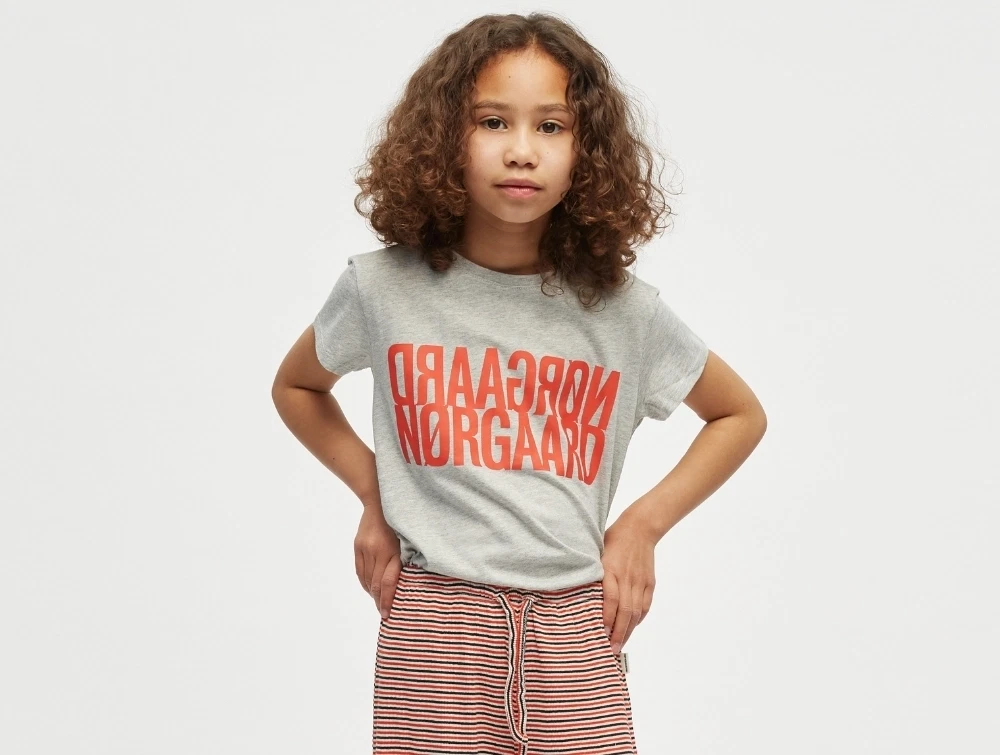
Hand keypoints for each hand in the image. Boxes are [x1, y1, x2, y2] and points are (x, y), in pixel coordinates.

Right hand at [353, 498, 401, 619]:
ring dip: (372, 593)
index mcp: (393, 551)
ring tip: (379, 601)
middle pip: (376, 584)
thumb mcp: (409, 541)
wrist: (381, 501)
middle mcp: (378, 551)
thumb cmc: (402, 522)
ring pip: (367, 579)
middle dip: (380, 601)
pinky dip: (365, 582)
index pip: (388, 583)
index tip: (387, 614)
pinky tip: (370, 588)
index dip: (387, 600)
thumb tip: (409, 583)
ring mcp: (366, 549)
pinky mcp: (358, 546)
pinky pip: (360, 571)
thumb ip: (408, 560)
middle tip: (384, 613)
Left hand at [600, 513, 657, 654]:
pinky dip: (638, 619)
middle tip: (611, 650)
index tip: (601, 634)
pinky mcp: (649, 583)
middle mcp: (627, 578)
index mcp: (612, 570)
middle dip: (618, 633)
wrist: (640, 528)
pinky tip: (631, 627)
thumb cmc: (612, 540)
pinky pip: (645, 605)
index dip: (607, 618)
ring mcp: (640, 581)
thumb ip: (592, 574)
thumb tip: (577, 594)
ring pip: (636, 612)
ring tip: (620, 645)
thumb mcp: (597, 554)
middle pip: (625, 611)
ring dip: (628, 631)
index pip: (611, 599)